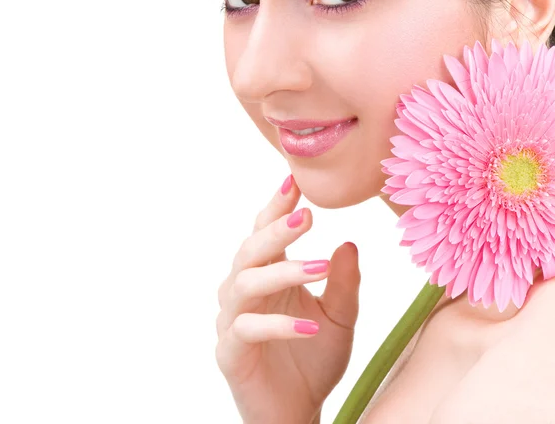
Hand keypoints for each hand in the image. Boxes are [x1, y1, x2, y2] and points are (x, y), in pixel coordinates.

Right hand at [215, 175, 361, 423]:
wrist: (297, 410)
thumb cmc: (314, 357)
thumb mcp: (340, 317)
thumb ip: (344, 283)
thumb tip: (349, 244)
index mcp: (268, 274)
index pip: (265, 231)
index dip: (277, 205)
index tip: (294, 180)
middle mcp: (244, 290)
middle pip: (251, 250)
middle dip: (277, 230)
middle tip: (306, 214)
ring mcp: (233, 320)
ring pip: (245, 283)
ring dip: (282, 272)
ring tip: (320, 266)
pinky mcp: (231, 352)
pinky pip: (248, 330)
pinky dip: (277, 324)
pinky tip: (310, 324)